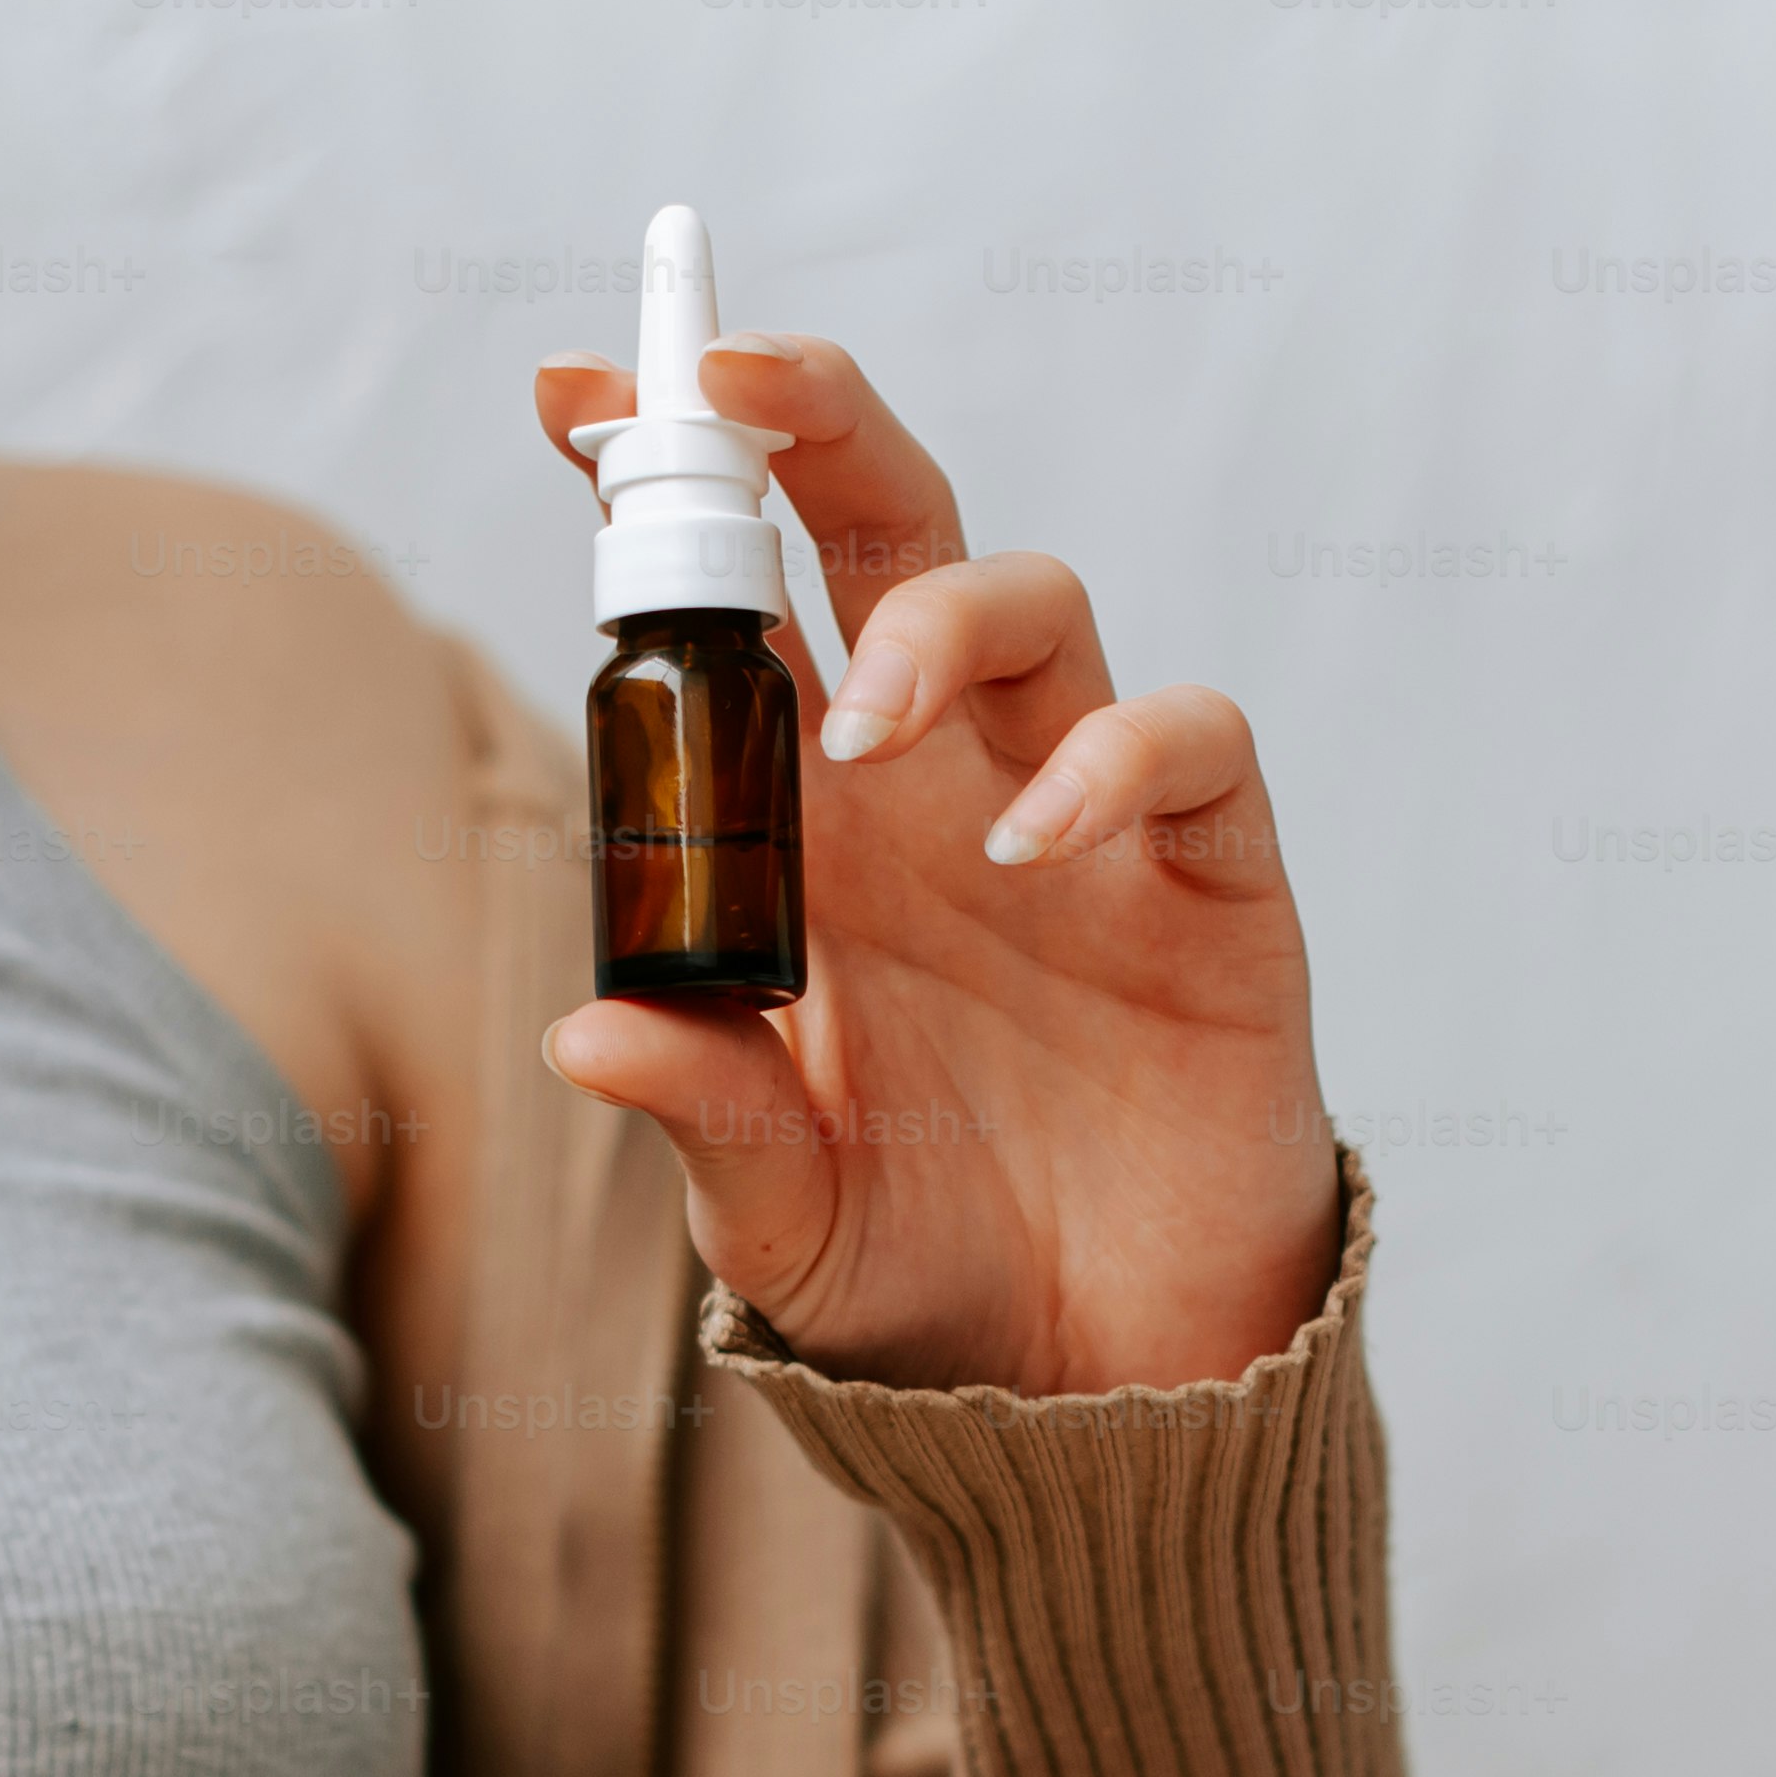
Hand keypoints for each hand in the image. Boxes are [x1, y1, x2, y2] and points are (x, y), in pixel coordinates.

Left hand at [531, 334, 1342, 1395]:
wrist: (1099, 1395)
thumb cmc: (924, 1280)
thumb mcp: (778, 1218)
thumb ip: (705, 1115)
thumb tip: (584, 1032)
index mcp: (810, 836)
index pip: (734, 615)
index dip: (663, 496)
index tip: (564, 400)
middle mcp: (940, 791)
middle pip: (893, 535)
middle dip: (821, 426)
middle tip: (741, 381)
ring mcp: (1083, 822)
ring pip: (1040, 601)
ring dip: (947, 622)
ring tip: (870, 730)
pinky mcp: (1211, 887)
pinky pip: (1191, 743)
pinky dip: (1120, 756)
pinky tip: (1032, 843)